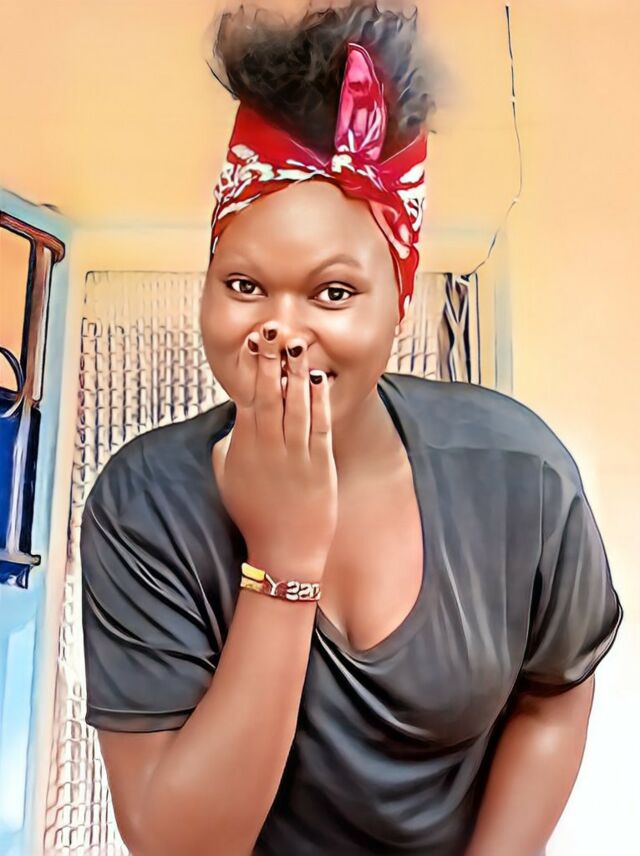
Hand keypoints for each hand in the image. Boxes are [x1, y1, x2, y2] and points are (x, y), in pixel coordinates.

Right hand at [215, 321, 337, 580]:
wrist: (283, 552)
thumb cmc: (254, 516)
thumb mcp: (228, 478)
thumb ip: (228, 445)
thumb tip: (232, 421)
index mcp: (244, 447)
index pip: (247, 398)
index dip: (251, 369)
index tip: (253, 342)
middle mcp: (267, 447)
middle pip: (268, 395)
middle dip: (270, 360)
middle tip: (271, 328)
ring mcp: (294, 455)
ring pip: (294, 405)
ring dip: (295, 372)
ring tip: (296, 342)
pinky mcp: (319, 465)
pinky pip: (319, 426)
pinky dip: (319, 401)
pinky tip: (320, 379)